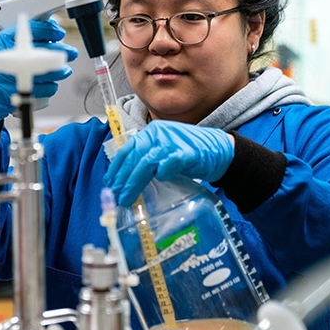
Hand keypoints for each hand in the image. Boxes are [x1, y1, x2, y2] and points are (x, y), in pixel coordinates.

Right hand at [0, 19, 78, 125]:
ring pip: (44, 72)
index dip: (49, 30)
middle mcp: (6, 57)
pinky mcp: (16, 93)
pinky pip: (41, 90)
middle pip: (41, 51)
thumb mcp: (2, 45)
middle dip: (60, 52)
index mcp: (2, 41)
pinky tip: (52, 83)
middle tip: (70, 53)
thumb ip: (22, 36)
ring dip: (59, 71)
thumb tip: (50, 27)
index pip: (30, 29)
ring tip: (64, 70)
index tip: (59, 33)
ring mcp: (11, 76)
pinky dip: (50, 87)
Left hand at [103, 120, 233, 205]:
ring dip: (135, 181)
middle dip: (123, 178)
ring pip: (147, 161)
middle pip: (135, 156)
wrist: (220, 151)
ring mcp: (174, 141)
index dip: (116, 167)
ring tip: (128, 197)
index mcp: (151, 133)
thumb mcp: (163, 153)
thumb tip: (124, 179)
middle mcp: (160, 134)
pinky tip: (160, 180)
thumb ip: (146, 161)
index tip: (109, 182)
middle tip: (117, 195)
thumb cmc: (189, 154)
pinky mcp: (189, 152)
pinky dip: (163, 171)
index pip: (128, 149)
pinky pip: (171, 161)